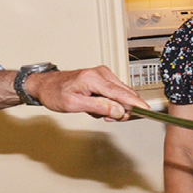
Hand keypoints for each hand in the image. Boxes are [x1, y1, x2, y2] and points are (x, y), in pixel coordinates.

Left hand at [27, 65, 148, 120]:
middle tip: (108, 119)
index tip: (146, 110)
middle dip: (121, 110)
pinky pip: (115, 93)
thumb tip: (119, 111)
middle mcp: (101, 73)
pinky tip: (97, 106)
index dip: (135, 103)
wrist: (45, 85)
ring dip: (114, 107)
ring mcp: (103, 74)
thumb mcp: (75, 105)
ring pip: (121, 94)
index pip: (120, 92)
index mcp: (94, 78)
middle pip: (124, 94)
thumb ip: (99, 107)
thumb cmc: (55, 93)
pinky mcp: (103, 78)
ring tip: (97, 112)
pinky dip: (110, 103)